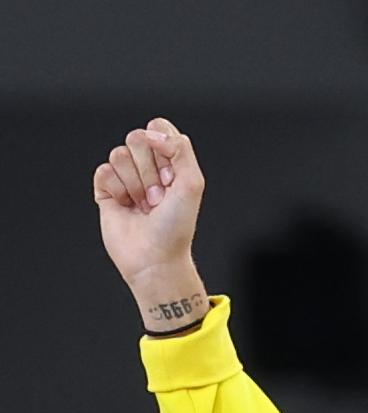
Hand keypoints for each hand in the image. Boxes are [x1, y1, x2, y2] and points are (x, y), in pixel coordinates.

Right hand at [93, 118, 204, 288]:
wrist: (155, 259)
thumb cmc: (176, 228)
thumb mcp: (193, 183)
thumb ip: (181, 148)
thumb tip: (153, 133)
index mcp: (170, 161)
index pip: (158, 127)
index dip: (162, 148)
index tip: (172, 177)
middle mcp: (147, 166)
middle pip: (136, 138)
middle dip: (149, 170)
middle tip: (158, 197)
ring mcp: (126, 177)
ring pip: (118, 154)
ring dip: (134, 184)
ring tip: (144, 206)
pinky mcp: (106, 190)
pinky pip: (103, 171)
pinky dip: (116, 190)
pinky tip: (126, 207)